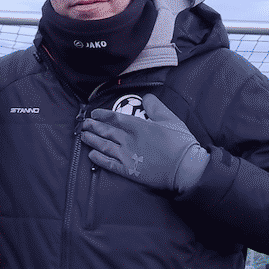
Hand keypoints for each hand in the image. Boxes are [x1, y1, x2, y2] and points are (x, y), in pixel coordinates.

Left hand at [79, 94, 209, 191]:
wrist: (185, 168)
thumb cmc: (180, 143)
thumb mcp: (170, 119)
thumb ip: (156, 107)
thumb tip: (146, 98)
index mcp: (139, 126)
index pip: (115, 118)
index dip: (102, 115)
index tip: (94, 114)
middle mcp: (129, 140)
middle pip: (106, 132)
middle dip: (93, 127)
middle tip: (84, 124)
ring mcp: (127, 156)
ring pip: (104, 146)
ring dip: (92, 141)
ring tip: (83, 137)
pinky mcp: (129, 170)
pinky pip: (109, 164)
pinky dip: (99, 159)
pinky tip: (92, 155)